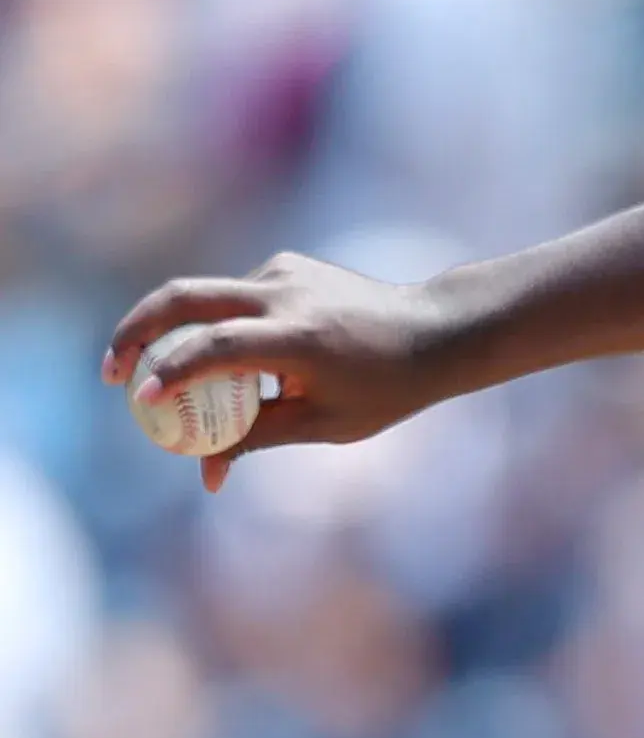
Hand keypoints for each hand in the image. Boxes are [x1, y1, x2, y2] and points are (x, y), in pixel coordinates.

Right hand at [104, 253, 456, 491]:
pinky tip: (246, 363)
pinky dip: (219, 329)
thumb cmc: (386, 388)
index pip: (216, 346)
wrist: (437, 331)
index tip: (140, 400)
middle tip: (112, 374)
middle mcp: (285, 293)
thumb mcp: (325, 424)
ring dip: (178, 337)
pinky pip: (235, 299)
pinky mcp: (285, 265)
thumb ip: (257, 438)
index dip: (172, 371)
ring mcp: (283, 272)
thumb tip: (204, 472)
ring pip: (205, 298)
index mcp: (299, 335)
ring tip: (172, 386)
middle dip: (135, 331)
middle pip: (183, 297)